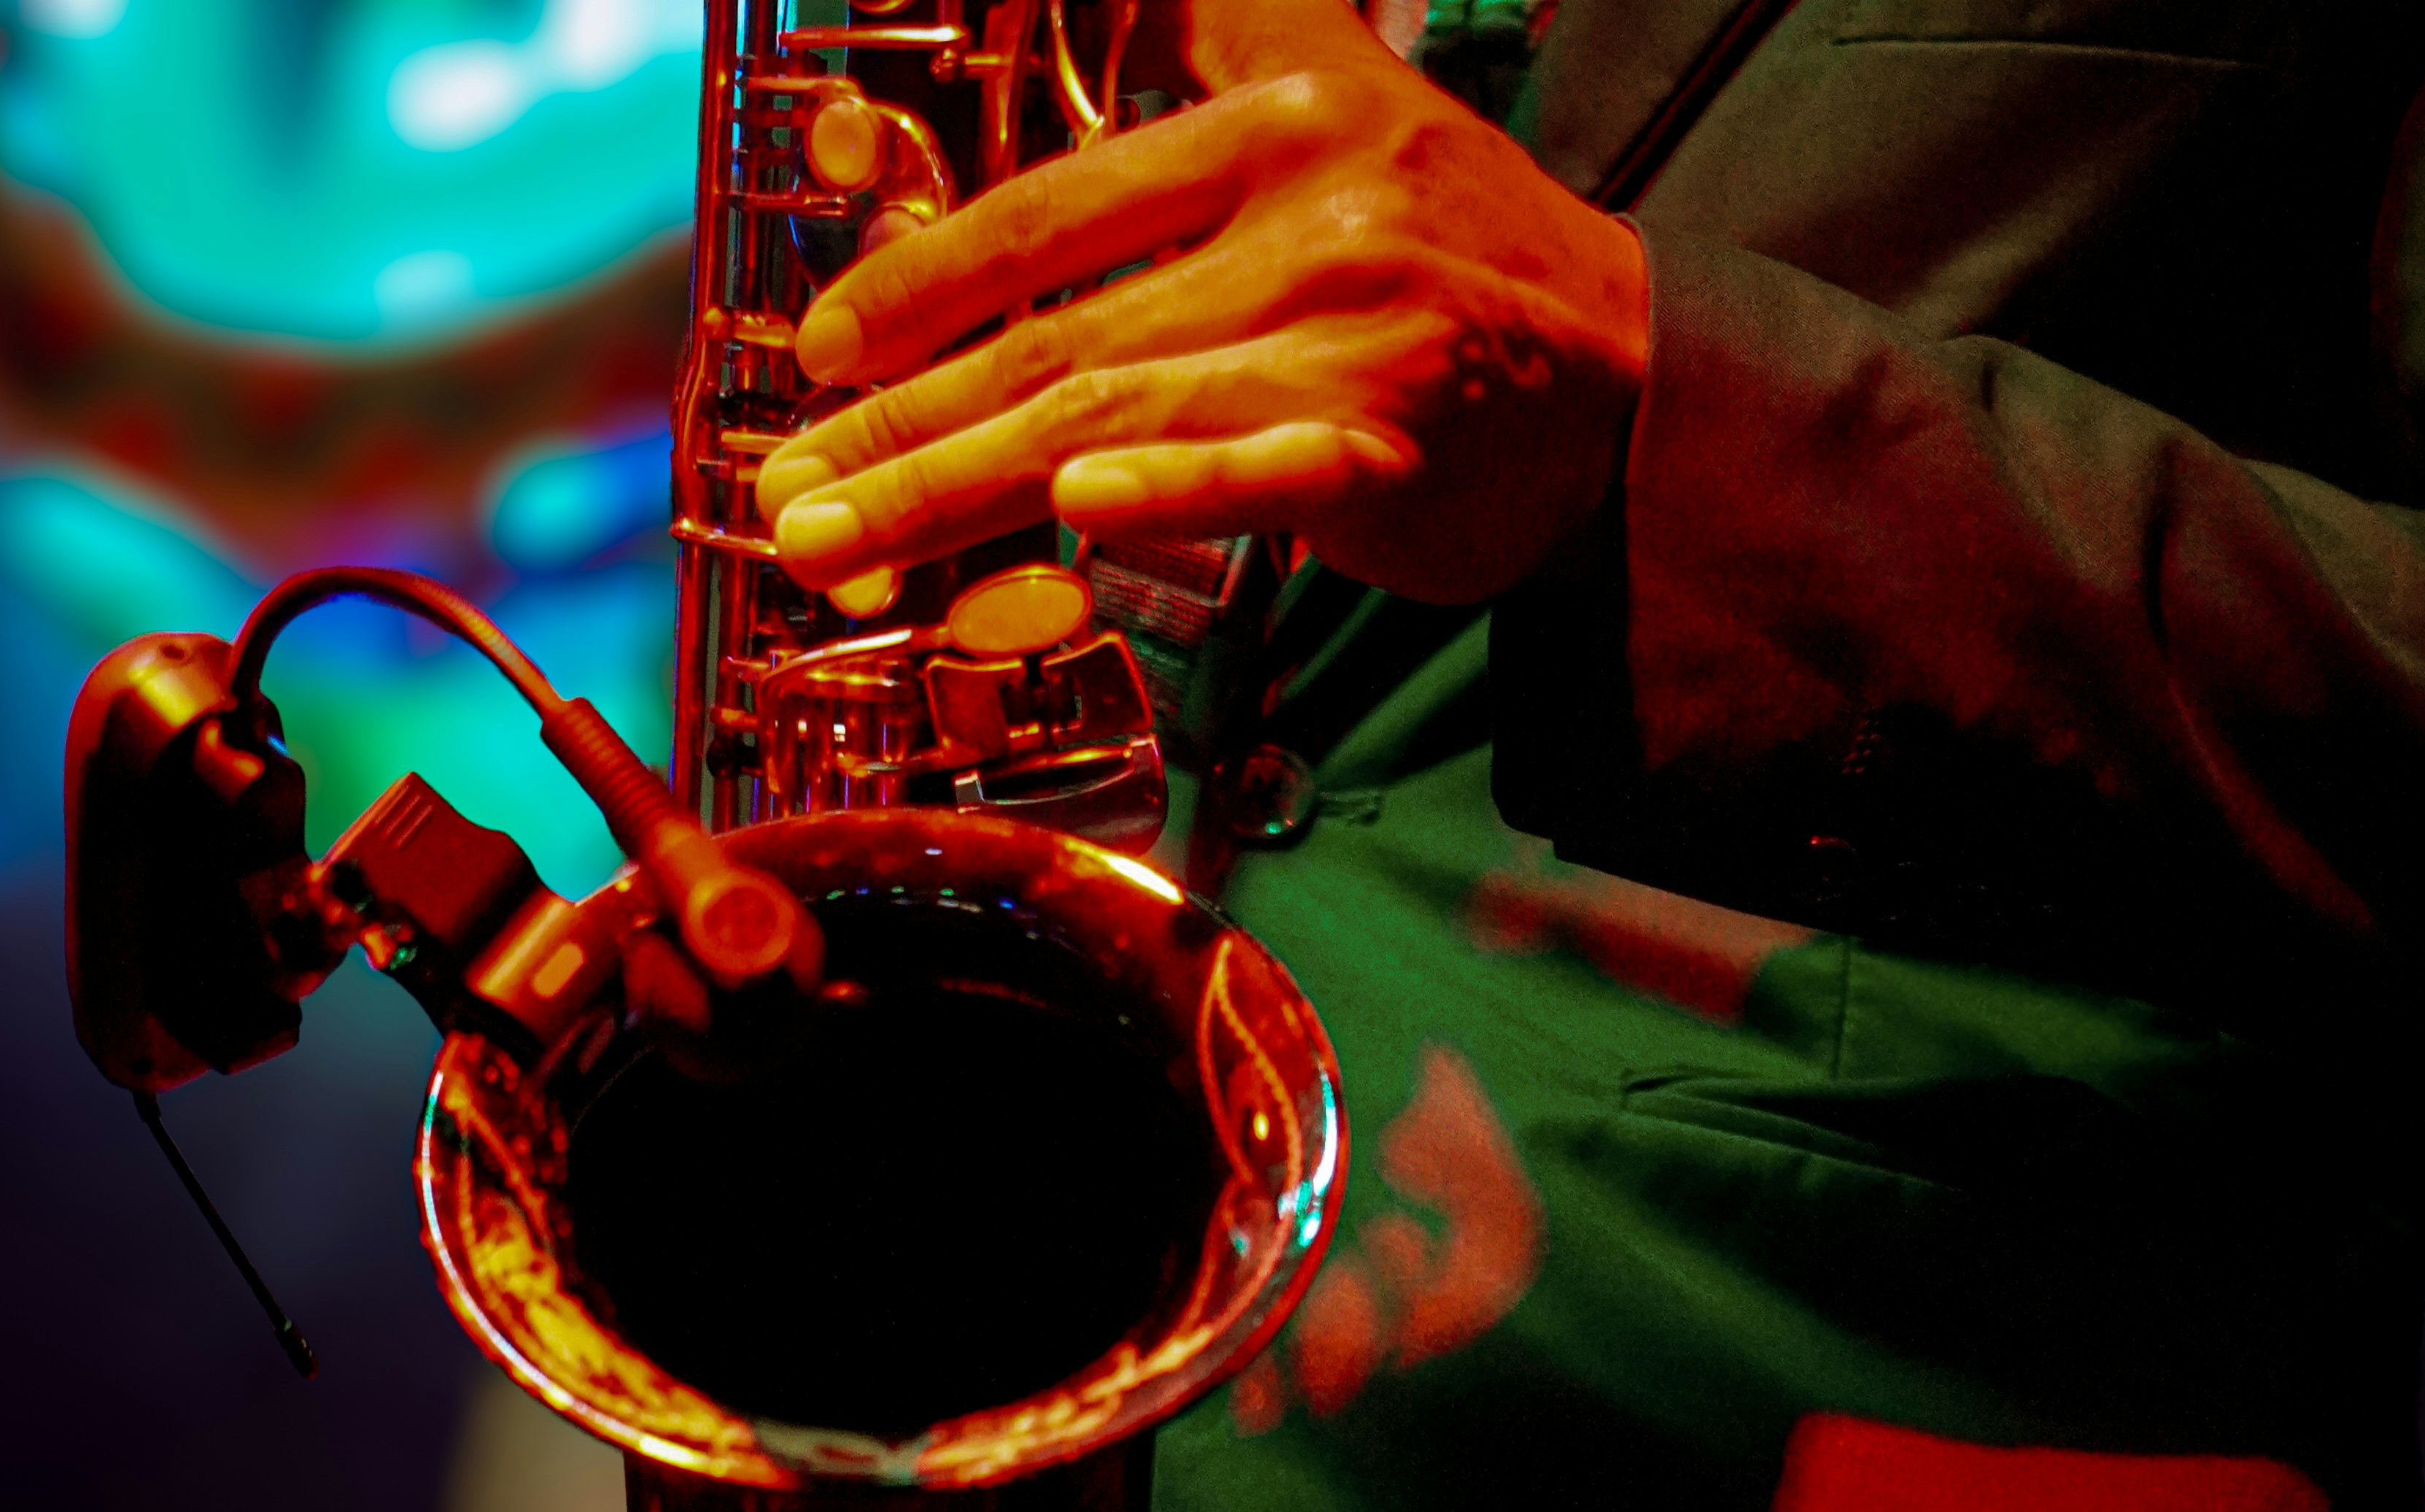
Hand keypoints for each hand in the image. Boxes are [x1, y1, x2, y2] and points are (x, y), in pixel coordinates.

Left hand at [755, 1, 1646, 612]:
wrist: (1636, 381)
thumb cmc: (1459, 263)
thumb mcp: (1339, 108)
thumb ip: (1213, 59)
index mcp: (1271, 124)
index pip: (1055, 209)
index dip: (923, 279)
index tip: (824, 351)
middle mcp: (1300, 215)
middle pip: (1052, 326)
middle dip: (899, 417)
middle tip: (788, 489)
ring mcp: (1343, 334)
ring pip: (1108, 409)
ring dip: (955, 483)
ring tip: (835, 539)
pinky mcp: (1388, 448)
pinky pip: (1261, 475)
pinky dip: (1169, 487)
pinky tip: (1078, 503)